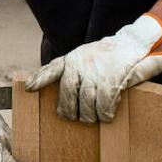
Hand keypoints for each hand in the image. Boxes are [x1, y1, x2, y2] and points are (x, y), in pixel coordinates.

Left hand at [25, 14, 161, 123]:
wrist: (133, 42)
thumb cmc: (106, 55)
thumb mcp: (84, 56)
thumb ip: (66, 69)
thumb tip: (37, 83)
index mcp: (72, 58)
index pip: (52, 68)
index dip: (40, 79)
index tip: (29, 89)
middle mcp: (81, 63)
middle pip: (68, 92)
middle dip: (69, 110)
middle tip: (72, 118)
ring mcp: (96, 71)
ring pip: (86, 100)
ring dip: (89, 114)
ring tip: (92, 119)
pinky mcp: (112, 78)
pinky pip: (104, 102)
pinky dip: (105, 112)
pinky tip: (107, 116)